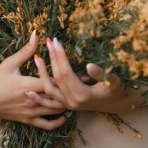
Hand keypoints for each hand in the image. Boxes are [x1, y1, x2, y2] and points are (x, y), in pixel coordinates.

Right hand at [0, 30, 71, 129]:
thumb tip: (36, 34)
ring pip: (55, 111)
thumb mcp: (10, 63)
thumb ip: (26, 50)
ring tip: (74, 95)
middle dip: (69, 90)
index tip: (75, 71)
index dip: (64, 76)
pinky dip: (58, 122)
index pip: (52, 80)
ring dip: (66, 103)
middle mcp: (32, 100)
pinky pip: (46, 125)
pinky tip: (64, 115)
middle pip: (58, 97)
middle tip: (82, 84)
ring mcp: (31, 112)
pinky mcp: (27, 120)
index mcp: (28, 84)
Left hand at [28, 37, 145, 113]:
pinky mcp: (66, 106)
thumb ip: (102, 74)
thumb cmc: (118, 90)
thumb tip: (90, 66)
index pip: (66, 72)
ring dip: (42, 74)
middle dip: (52, 58)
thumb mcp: (114, 82)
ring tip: (36, 57)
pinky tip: (28, 91)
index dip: (60, 56)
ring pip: (50, 90)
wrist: (119, 104)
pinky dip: (39, 98)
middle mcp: (72, 101)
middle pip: (56, 78)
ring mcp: (68, 105)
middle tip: (48, 41)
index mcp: (82, 94)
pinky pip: (49, 103)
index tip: (56, 41)